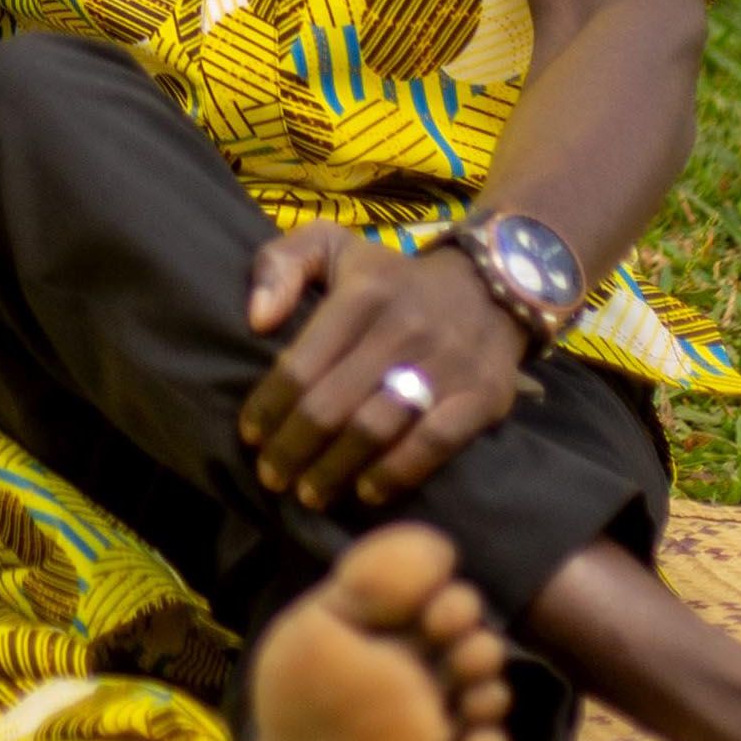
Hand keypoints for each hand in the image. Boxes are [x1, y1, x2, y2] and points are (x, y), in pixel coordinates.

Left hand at [237, 227, 529, 512]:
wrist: (491, 285)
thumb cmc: (392, 278)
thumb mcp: (331, 246)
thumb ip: (279, 265)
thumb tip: (256, 320)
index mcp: (363, 293)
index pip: (301, 363)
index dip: (268, 407)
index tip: (249, 435)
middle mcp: (404, 328)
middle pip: (332, 405)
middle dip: (292, 448)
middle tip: (272, 476)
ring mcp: (446, 364)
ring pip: (375, 429)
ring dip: (334, 469)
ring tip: (309, 494)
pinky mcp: (482, 395)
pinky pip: (432, 444)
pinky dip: (395, 474)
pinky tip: (366, 491)